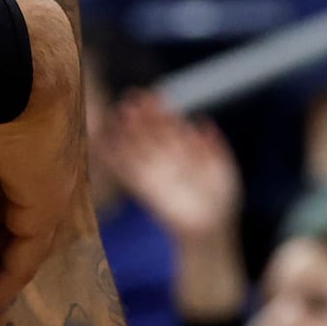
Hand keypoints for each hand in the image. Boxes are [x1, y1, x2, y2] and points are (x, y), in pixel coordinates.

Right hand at [105, 91, 241, 243]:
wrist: (211, 230)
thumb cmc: (222, 200)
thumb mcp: (223, 170)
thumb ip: (215, 147)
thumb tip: (202, 123)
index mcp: (185, 149)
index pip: (170, 125)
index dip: (161, 111)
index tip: (154, 95)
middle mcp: (166, 157)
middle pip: (150, 131)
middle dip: (142, 115)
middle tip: (132, 98)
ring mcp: (154, 172)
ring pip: (136, 147)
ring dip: (126, 131)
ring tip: (118, 114)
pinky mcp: (143, 189)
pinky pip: (124, 171)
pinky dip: (112, 158)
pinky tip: (103, 143)